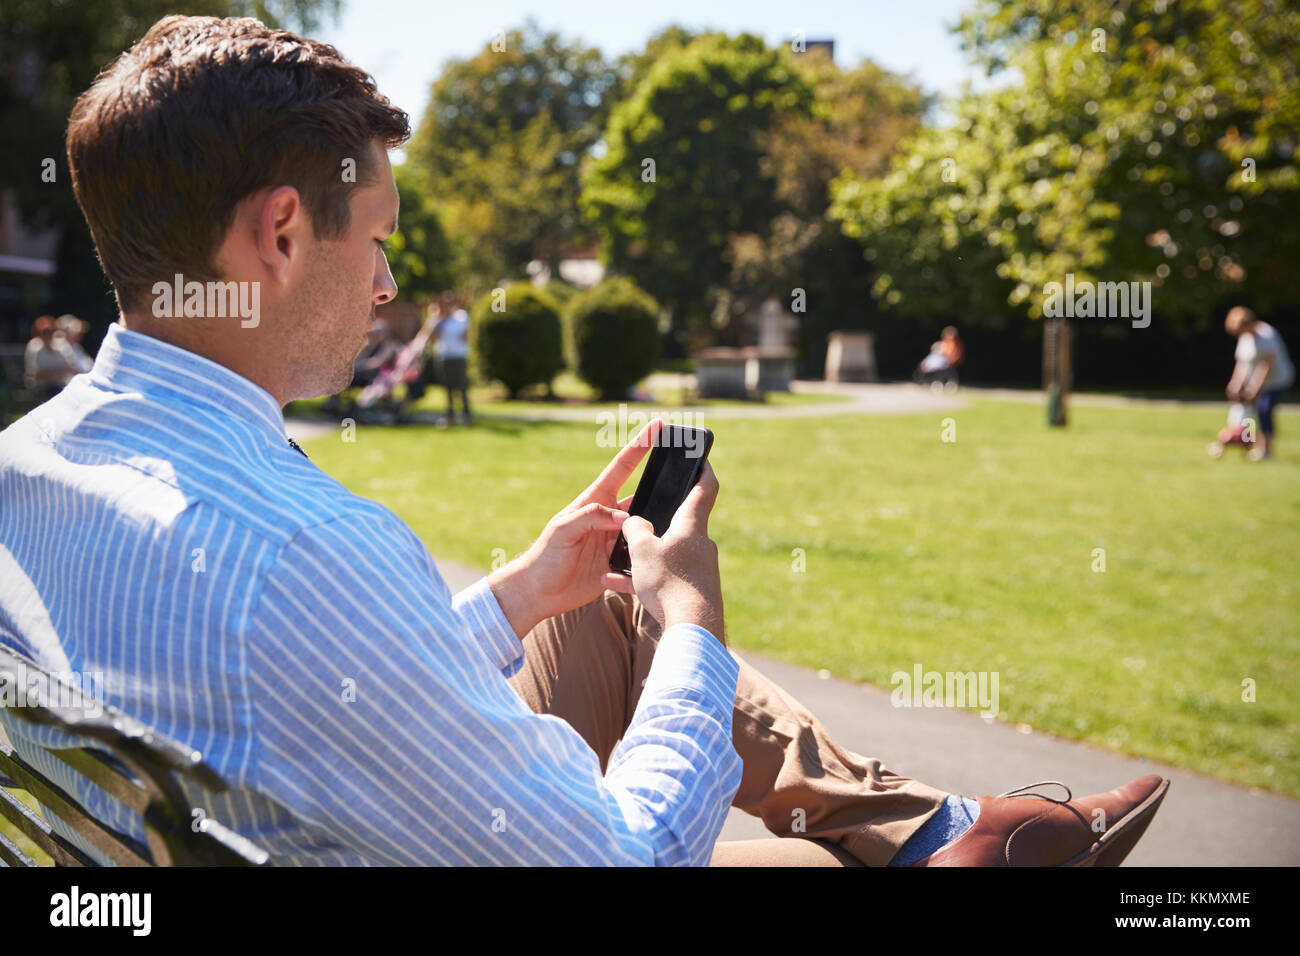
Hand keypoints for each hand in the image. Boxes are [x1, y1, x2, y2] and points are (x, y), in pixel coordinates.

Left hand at [487, 419, 664, 635]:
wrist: (540, 592)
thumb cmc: (545, 556)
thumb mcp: (563, 530)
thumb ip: (590, 516)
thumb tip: (623, 516)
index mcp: (595, 500)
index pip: (622, 467)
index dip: (640, 445)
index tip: (657, 426)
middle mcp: (609, 516)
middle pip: (642, 495)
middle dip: (662, 485)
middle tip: (686, 474)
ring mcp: (616, 538)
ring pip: (646, 525)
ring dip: (658, 524)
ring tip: (673, 524)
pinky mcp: (620, 561)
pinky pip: (642, 553)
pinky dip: (650, 553)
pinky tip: (657, 557)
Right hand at [619, 462, 724, 643]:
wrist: (691, 629)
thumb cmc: (668, 582)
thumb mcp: (642, 550)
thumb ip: (634, 529)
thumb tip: (633, 521)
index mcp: (692, 526)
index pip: (705, 488)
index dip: (702, 470)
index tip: (699, 459)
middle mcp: (701, 544)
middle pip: (683, 523)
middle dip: (660, 519)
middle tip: (640, 516)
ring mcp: (700, 569)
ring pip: (668, 554)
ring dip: (645, 555)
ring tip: (617, 561)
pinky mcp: (694, 591)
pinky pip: (666, 578)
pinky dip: (644, 579)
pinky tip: (616, 585)